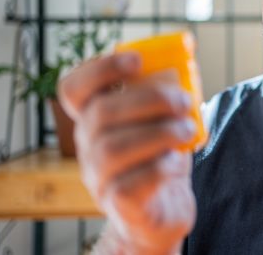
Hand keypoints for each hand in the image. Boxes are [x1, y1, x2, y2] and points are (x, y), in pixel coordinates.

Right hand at [58, 53, 196, 254]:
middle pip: (100, 113)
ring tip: (188, 129)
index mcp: (95, 120)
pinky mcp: (120, 205)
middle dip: (150, 99)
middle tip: (184, 100)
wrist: (163, 212)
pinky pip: (130, 183)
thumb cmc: (161, 158)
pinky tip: (178, 160)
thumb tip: (187, 51)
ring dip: (160, 132)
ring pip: (112, 149)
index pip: (74, 89)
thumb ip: (165, 94)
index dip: (100, 68)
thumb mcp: (161, 122)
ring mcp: (99, 178)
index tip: (138, 60)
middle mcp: (89, 147)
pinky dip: (160, 166)